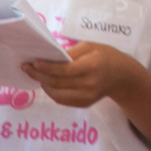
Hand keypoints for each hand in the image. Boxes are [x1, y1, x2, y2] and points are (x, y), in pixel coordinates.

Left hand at [23, 42, 145, 108]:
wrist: (122, 76)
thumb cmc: (105, 56)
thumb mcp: (91, 46)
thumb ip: (71, 52)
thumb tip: (49, 57)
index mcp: (92, 65)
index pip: (64, 70)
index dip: (47, 67)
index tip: (33, 62)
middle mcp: (90, 83)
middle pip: (57, 83)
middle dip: (39, 75)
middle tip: (27, 68)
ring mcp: (87, 96)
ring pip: (56, 95)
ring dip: (43, 85)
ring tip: (37, 76)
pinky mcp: (84, 104)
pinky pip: (62, 100)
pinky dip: (52, 92)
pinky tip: (48, 83)